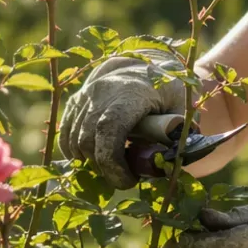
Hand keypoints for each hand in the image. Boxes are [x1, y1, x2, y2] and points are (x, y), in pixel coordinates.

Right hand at [61, 50, 187, 188]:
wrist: (145, 67)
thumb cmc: (167, 93)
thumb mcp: (182, 109)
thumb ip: (177, 135)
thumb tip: (168, 164)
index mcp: (132, 91)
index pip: (109, 128)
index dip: (113, 161)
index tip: (129, 180)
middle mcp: (103, 90)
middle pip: (88, 139)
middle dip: (104, 167)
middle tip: (124, 178)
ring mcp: (86, 95)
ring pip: (74, 140)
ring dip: (91, 162)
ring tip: (114, 166)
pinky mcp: (75, 102)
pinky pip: (65, 134)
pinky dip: (75, 153)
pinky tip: (93, 159)